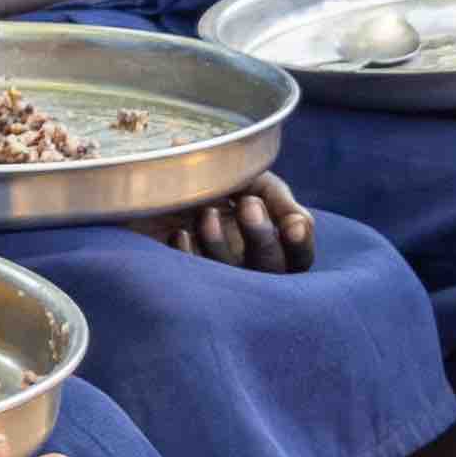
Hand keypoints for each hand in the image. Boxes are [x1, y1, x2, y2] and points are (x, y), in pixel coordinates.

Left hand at [155, 170, 315, 271]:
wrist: (154, 178)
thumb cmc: (209, 177)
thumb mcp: (247, 177)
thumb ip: (276, 195)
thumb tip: (301, 221)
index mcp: (268, 236)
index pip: (299, 256)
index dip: (301, 244)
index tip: (294, 224)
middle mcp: (246, 259)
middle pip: (271, 269)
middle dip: (262, 236)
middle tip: (249, 206)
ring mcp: (215, 272)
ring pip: (232, 278)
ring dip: (221, 245)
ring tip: (206, 213)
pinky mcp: (181, 275)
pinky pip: (192, 279)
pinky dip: (188, 256)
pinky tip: (179, 234)